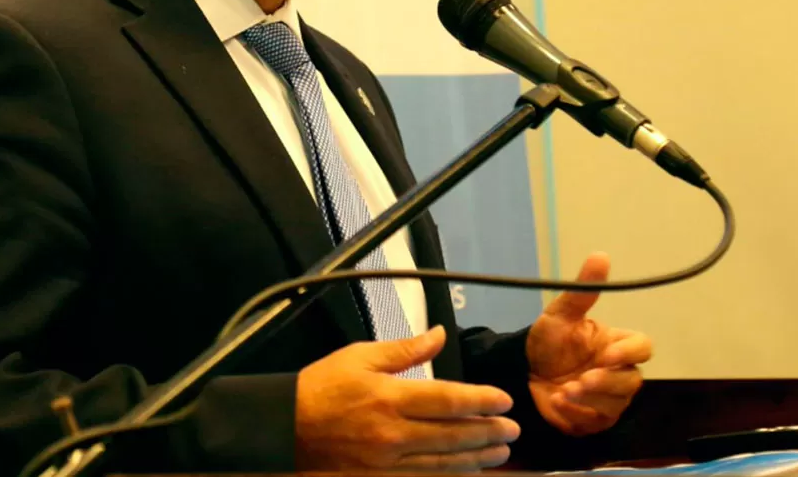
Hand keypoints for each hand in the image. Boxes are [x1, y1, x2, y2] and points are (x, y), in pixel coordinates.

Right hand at [295, 326, 520, 471]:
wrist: (284, 428)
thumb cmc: (322, 387)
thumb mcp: (359, 357)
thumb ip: (405, 350)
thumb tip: (440, 334)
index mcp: (389, 397)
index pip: (447, 399)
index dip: (481, 401)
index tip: (504, 400)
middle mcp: (392, 433)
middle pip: (452, 435)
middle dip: (487, 433)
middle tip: (513, 429)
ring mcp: (386, 462)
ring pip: (443, 463)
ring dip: (476, 458)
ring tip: (500, 453)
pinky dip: (449, 475)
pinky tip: (467, 471)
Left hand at [527, 253, 651, 435]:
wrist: (521, 373)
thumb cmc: (547, 342)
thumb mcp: (560, 315)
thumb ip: (583, 291)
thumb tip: (600, 255)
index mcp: (616, 344)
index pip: (643, 347)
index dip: (629, 352)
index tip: (607, 355)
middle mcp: (618, 371)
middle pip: (632, 379)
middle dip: (607, 381)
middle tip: (582, 379)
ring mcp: (609, 397)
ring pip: (618, 402)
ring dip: (591, 398)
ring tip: (563, 391)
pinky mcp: (595, 418)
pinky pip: (598, 420)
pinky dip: (579, 413)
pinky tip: (558, 403)